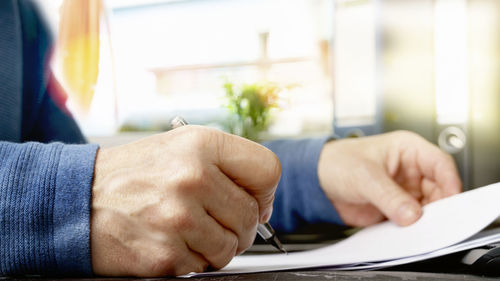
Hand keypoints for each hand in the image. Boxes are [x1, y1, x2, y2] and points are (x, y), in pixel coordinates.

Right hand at [90, 126, 280, 276]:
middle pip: (252, 215)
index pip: (267, 170)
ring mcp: (178, 217)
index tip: (252, 199)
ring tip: (187, 230)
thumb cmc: (132, 174)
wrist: (76, 198)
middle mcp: (192, 177)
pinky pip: (203, 266)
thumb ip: (225, 166)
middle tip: (213, 220)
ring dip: (215, 245)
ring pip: (232, 247)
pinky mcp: (165, 254)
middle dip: (239, 225)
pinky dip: (190, 259)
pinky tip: (168, 240)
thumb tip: (262, 203)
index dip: (264, 191)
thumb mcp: (180, 148)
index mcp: (201, 144)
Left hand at [318, 131, 461, 226]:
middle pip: (439, 189)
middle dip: (439, 205)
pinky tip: (407, 232)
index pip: (440, 164)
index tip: (452, 200)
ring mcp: (403, 190)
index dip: (450, 182)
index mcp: (407, 150)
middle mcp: (409, 170)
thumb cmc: (337, 162)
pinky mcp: (395, 208)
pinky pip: (411, 220)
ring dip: (425, 219)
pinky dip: (412, 228)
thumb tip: (411, 214)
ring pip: (427, 207)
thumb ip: (388, 196)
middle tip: (434, 220)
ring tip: (418, 227)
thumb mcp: (364, 176)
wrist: (317, 182)